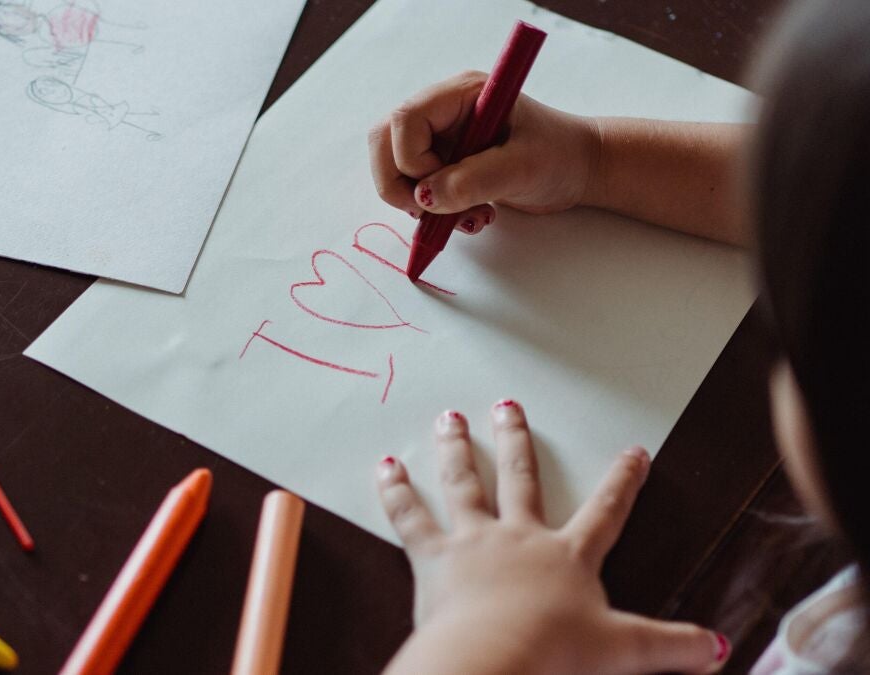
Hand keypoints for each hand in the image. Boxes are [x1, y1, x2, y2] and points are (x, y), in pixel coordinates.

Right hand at [368, 71, 600, 233]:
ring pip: (394, 168)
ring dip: (419, 204)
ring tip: (464, 216)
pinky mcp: (443, 163)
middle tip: (430, 211)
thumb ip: (472, 181)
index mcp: (460, 95)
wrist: (579, 169)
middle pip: (384, 142)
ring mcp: (440, 137)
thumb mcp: (521, 168)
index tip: (443, 188)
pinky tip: (470, 216)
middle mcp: (443, 111)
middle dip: (399, 185)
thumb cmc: (560, 155)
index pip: (404, 120)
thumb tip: (426, 199)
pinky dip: (434, 213)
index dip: (411, 161)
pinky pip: (415, 188)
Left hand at [376, 401, 729, 674]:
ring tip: (450, 419)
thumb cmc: (554, 653)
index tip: (633, 452)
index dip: (622, 481)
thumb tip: (714, 650)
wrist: (495, 659)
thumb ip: (667, 647)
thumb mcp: (622, 651)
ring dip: (456, 449)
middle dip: (518, 442)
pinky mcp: (433, 558)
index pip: (605, 511)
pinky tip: (385, 467)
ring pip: (464, 484)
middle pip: (521, 479)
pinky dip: (395, 491)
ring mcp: (474, 542)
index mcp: (567, 556)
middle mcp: (519, 537)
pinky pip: (410, 517)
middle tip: (509, 407)